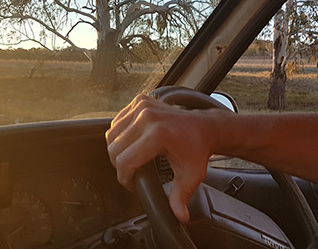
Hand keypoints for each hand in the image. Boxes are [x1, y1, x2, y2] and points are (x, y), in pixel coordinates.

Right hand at [105, 95, 215, 221]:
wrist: (204, 127)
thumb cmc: (197, 150)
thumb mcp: (191, 176)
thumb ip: (181, 197)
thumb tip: (180, 216)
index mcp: (158, 134)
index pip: (125, 161)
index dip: (125, 178)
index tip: (132, 184)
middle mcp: (148, 117)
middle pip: (115, 148)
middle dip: (119, 165)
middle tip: (132, 173)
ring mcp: (143, 105)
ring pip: (112, 134)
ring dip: (117, 149)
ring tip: (130, 159)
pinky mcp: (140, 100)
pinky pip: (118, 121)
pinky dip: (119, 134)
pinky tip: (131, 143)